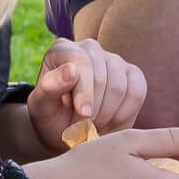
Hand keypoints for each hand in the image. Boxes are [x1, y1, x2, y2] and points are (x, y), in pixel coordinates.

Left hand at [29, 36, 145, 142]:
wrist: (69, 130)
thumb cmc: (52, 117)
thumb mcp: (41, 106)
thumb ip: (49, 87)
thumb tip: (71, 70)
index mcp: (63, 49)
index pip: (81, 61)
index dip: (85, 91)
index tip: (84, 115)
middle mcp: (90, 48)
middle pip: (102, 76)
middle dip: (94, 108)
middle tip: (84, 127)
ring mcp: (114, 59)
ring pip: (120, 87)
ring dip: (107, 114)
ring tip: (93, 126)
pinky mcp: (132, 74)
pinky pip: (137, 93)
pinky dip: (124, 114)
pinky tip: (110, 123)